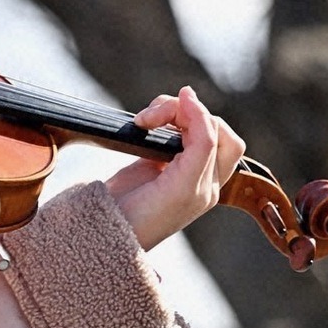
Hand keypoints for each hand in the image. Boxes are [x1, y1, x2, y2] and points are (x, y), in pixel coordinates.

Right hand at [106, 86, 245, 250]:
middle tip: (154, 117)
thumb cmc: (146, 218)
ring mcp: (176, 163)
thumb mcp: (183, 185)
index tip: (179, 104)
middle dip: (184, 113)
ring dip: (168, 111)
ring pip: (188, 121)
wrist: (104, 229)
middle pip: (209, 125)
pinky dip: (157, 117)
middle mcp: (198, 174)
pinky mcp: (154, 156)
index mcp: (210, 185)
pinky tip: (141, 124)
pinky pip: (167, 126)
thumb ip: (200, 144)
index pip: (223, 139)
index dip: (204, 118)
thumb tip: (191, 98)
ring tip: (142, 120)